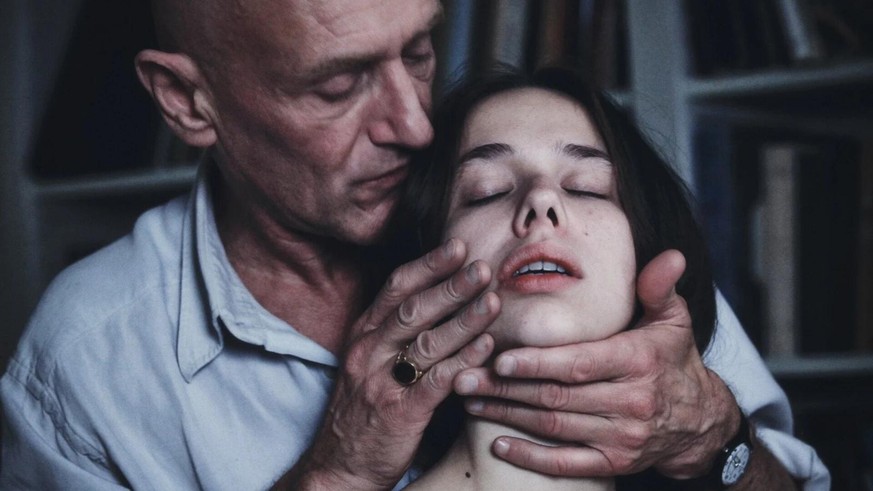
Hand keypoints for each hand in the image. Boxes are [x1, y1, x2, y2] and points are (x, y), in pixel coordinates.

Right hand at [286, 239, 499, 489]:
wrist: (338, 467)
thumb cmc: (363, 411)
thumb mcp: (369, 362)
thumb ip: (396, 332)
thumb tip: (439, 297)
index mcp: (364, 335)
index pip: (395, 289)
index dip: (428, 266)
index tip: (458, 247)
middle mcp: (369, 353)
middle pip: (413, 309)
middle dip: (450, 285)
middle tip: (482, 268)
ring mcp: (382, 383)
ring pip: (426, 342)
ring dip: (464, 319)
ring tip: (493, 301)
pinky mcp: (399, 414)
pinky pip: (435, 382)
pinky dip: (463, 362)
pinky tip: (486, 347)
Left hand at [454, 249, 739, 478]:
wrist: (699, 421)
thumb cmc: (672, 359)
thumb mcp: (673, 319)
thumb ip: (659, 288)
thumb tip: (669, 256)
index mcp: (638, 361)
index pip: (579, 363)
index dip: (537, 363)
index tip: (499, 359)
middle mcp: (631, 402)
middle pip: (557, 396)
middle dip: (505, 388)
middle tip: (464, 377)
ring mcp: (623, 438)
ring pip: (554, 427)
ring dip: (507, 415)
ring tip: (470, 400)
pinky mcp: (615, 464)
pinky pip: (566, 464)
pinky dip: (530, 458)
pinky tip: (498, 444)